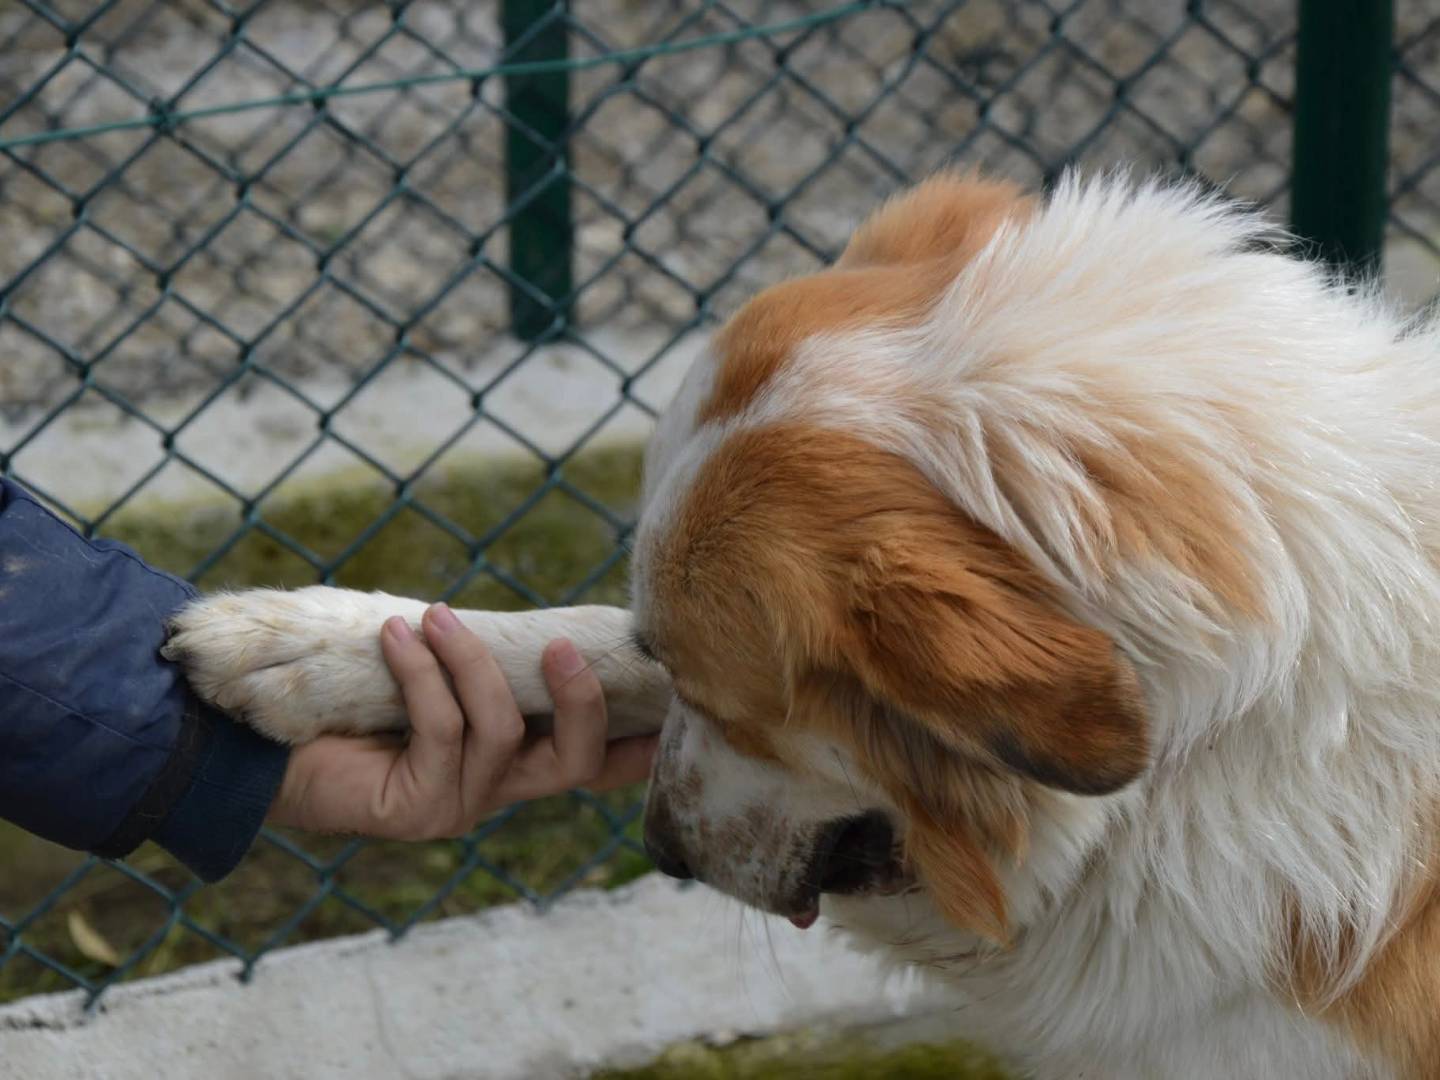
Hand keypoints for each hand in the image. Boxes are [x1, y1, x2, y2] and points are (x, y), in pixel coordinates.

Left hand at [267, 603, 658, 837]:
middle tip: (561, 644)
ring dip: (468, 662)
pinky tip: (396, 637)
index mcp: (511, 762)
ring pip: (498, 729)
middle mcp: (495, 791)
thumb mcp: (435, 676)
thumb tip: (537, 624)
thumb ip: (484, 666)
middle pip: (573, 762)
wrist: (268, 748)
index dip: (636, 747)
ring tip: (431, 617)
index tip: (676, 716)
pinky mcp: (415, 808)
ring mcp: (458, 806)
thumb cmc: (356, 699)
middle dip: (580, 700)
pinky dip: (422, 674)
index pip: (590, 763)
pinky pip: (439, 730)